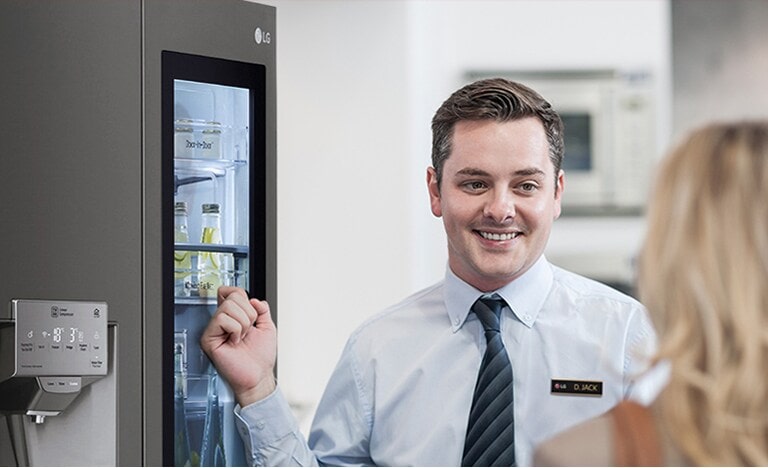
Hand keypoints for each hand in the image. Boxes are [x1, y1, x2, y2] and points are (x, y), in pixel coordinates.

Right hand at [200, 286, 276, 406]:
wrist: (258, 375)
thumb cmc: (261, 357)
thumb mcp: (267, 326)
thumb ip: (262, 309)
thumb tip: (253, 299)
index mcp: (235, 316)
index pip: (232, 292)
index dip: (242, 295)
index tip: (251, 310)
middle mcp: (223, 321)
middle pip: (232, 296)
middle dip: (249, 313)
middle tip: (248, 330)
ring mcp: (215, 329)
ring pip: (228, 306)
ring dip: (243, 323)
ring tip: (241, 337)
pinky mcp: (209, 338)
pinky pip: (222, 319)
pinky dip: (235, 330)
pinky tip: (234, 342)